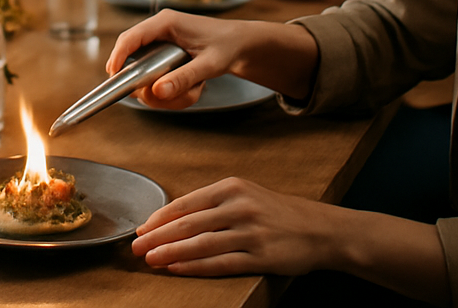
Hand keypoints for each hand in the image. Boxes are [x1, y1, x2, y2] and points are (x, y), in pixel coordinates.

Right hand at [105, 11, 247, 108]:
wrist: (243, 44)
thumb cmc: (228, 47)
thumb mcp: (209, 64)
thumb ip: (183, 78)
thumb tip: (157, 92)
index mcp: (166, 22)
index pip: (131, 37)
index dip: (118, 56)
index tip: (113, 76)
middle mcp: (159, 29)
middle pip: (135, 57)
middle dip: (146, 83)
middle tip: (162, 98)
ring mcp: (161, 41)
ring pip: (146, 70)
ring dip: (165, 89)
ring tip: (194, 92)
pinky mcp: (166, 53)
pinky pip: (157, 74)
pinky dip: (172, 89)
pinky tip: (194, 88)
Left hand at [132, 177, 336, 276]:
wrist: (320, 229)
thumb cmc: (278, 212)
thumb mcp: (246, 195)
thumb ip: (214, 204)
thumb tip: (175, 218)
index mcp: (231, 187)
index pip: (186, 202)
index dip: (160, 217)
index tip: (142, 228)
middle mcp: (239, 206)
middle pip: (188, 223)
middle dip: (158, 236)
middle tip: (136, 246)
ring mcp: (250, 232)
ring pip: (201, 243)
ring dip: (172, 253)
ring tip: (151, 260)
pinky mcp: (261, 256)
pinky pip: (221, 263)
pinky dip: (196, 267)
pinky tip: (179, 270)